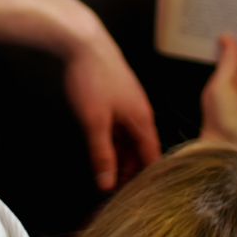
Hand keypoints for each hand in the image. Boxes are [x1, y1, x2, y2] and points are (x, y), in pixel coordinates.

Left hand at [62, 22, 160, 190]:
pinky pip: (121, 124)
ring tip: (109, 172)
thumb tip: (107, 182)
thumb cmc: (93, 78)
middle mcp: (141, 111)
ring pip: (129, 135)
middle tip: (118, 189)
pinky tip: (102, 145)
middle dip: (131, 169)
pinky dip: (114, 138)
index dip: (145, 178)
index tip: (137, 195)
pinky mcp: (117, 94)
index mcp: (142, 119)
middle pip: (141, 147)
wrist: (84, 41)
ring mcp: (129, 101)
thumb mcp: (95, 122)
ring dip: (121, 154)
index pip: (152, 156)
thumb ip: (102, 154)